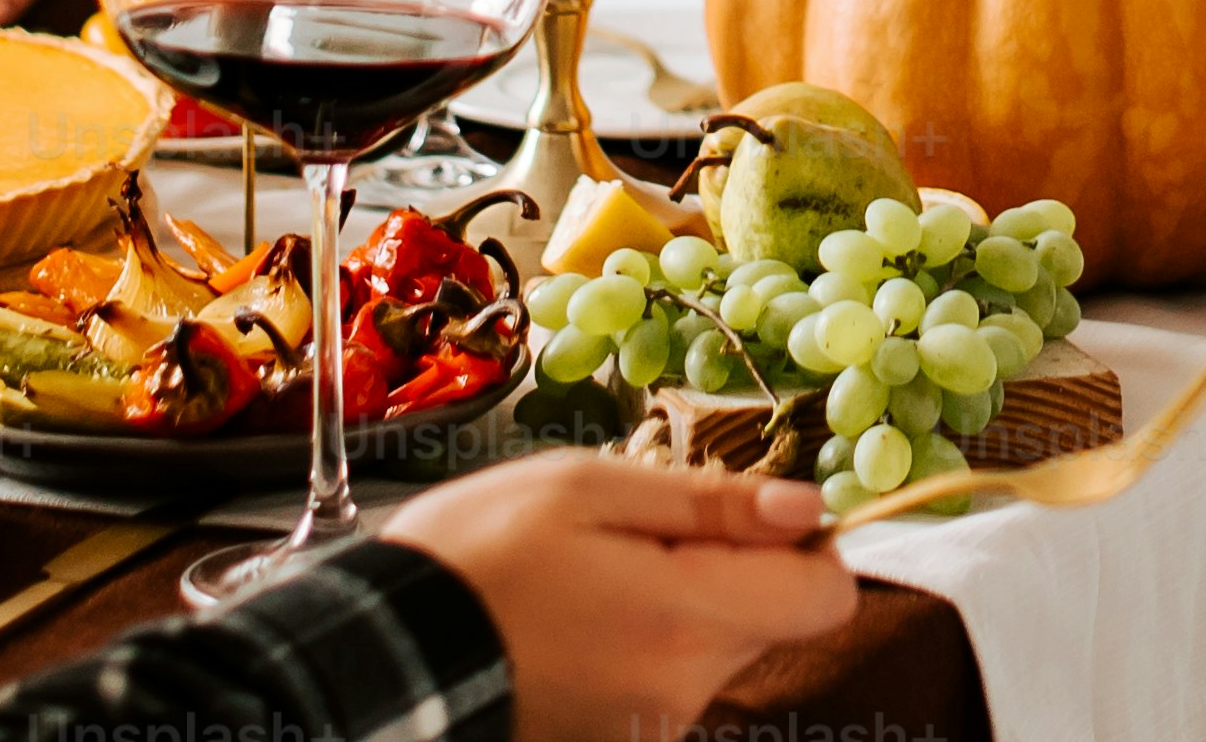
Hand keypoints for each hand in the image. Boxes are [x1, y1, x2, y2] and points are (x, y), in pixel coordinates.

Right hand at [387, 455, 856, 741]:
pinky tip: (575, 616)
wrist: (381, 653)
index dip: (803, 543)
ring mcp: (650, 727)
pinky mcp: (618, 740)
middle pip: (769, 619)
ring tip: (589, 576)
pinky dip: (642, 641)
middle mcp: (682, 693)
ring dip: (679, 602)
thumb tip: (804, 508)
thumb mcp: (585, 489)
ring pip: (715, 646)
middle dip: (728, 565)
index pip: (824, 596)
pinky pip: (666, 678)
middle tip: (635, 533)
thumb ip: (708, 501)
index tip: (747, 512)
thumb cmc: (472, 558)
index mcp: (686, 621)